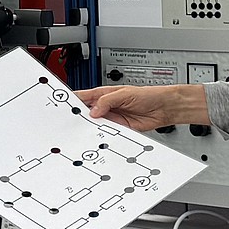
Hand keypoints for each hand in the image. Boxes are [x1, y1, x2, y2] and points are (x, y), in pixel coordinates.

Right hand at [76, 83, 207, 130]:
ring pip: (95, 124)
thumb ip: (107, 101)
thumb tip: (94, 111)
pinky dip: (102, 135)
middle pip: (87, 112)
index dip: (72, 101)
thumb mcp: (125, 93)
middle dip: (79, 117)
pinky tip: (98, 135)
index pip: (83, 97)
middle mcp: (106, 106)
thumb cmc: (149, 95)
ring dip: (90, 127)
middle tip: (70, 122)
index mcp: (104, 94)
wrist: (165, 107)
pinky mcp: (119, 129)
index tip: (63, 106)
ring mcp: (112, 118)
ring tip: (83, 129)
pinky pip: (107, 133)